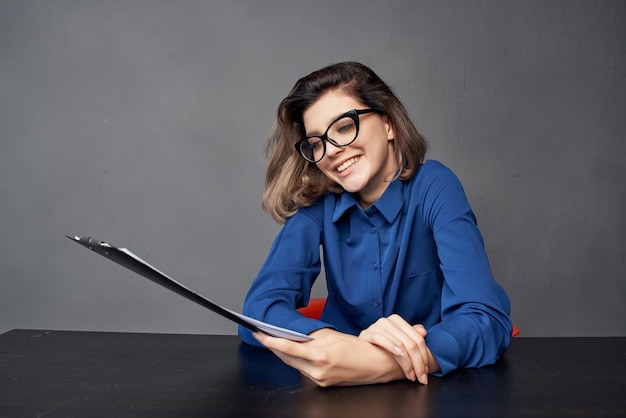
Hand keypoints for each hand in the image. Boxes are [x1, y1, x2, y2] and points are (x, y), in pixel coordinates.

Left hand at [253, 328, 404, 386]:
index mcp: (320, 356)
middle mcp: (318, 371)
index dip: (270, 341)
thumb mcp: (333, 336)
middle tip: (263, 335)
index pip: (288, 348)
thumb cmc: (358, 348)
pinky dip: (298, 361)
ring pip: (295, 365)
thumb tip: (295, 336)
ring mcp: (320, 380)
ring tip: (277, 341)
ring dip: (285, 354)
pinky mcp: (323, 384)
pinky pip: (304, 371)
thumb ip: (312, 337)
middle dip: (274, 347)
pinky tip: (295, 353)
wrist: (375, 365)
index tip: (259, 334)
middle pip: (287, 359)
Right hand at [359, 314, 437, 383]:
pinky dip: (391, 346)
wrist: (359, 350)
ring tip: (410, 374)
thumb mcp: (399, 340)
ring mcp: (377, 326)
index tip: (425, 371)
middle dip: (417, 363)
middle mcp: (387, 321)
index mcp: (397, 320)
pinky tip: (399, 355)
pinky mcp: (367, 333)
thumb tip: (423, 332)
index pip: (417, 339)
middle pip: (410, 343)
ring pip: (399, 344)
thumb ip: (412, 335)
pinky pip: (381, 339)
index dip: (424, 356)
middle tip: (420, 377)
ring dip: (407, 362)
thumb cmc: (382, 346)